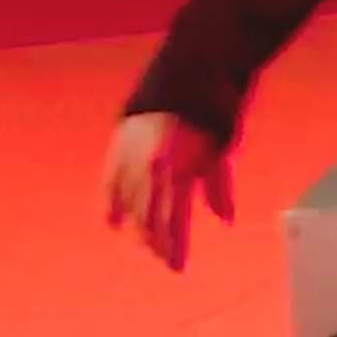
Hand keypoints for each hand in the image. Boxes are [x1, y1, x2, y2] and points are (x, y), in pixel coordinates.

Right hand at [101, 110, 234, 271]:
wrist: (190, 71)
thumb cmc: (213, 111)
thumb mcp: (221, 151)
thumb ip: (218, 187)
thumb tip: (225, 220)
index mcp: (177, 172)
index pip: (171, 222)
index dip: (173, 247)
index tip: (177, 266)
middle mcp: (150, 169)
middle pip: (147, 218)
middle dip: (155, 242)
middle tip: (163, 257)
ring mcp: (130, 156)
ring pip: (128, 204)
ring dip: (136, 226)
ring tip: (144, 242)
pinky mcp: (118, 144)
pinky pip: (110, 181)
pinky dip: (111, 203)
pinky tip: (113, 221)